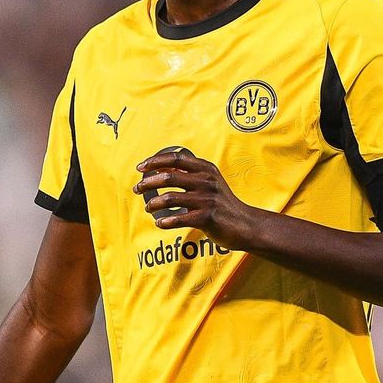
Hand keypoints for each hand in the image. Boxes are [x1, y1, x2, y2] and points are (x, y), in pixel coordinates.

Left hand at [133, 149, 261, 247]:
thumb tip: (162, 168)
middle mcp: (206, 181)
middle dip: (148, 182)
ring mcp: (207, 199)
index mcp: (206, 169)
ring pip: (169, 198)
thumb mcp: (210, 181)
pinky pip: (179, 219)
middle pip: (168, 177)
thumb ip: (190, 173)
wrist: (245, 224)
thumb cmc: (223, 203)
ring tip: (148, 207)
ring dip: (153, 203)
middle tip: (137, 189)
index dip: (155, 161)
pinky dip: (165, 221)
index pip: (176, 158)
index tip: (140, 167)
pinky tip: (160, 223)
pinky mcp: (207, 217)